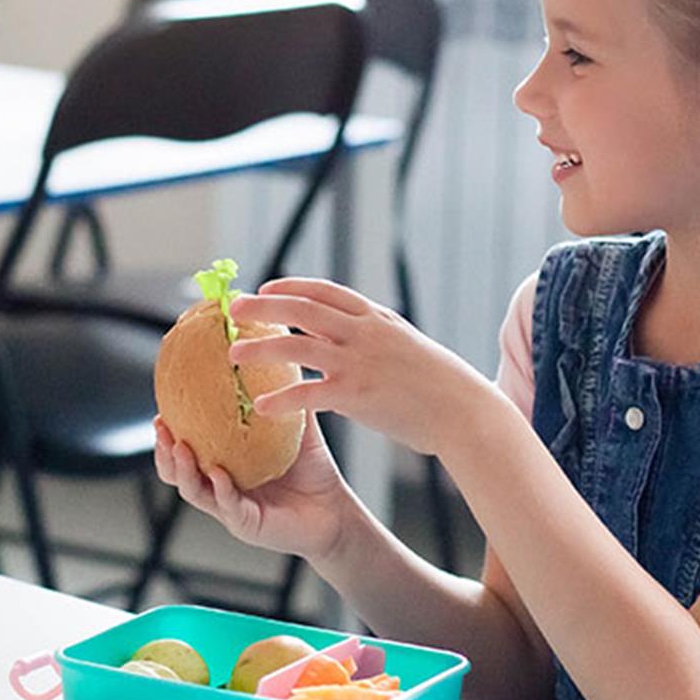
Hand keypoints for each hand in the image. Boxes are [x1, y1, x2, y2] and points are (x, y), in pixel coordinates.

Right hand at [153, 413, 351, 561]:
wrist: (335, 509)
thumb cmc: (313, 471)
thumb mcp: (296, 429)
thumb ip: (285, 399)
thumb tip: (283, 358)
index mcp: (225, 463)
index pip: (187, 448)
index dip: (169, 432)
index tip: (161, 409)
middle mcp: (220, 486)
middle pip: (176, 471)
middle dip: (163, 451)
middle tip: (160, 427)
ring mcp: (231, 507)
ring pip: (194, 491)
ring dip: (183, 470)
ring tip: (180, 448)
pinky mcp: (248, 524)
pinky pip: (227, 506)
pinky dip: (220, 490)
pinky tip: (219, 474)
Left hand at [228, 278, 498, 458]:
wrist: (466, 412)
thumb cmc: (436, 383)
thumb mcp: (403, 343)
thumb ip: (371, 334)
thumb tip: (342, 330)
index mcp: (375, 317)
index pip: (324, 290)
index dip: (291, 287)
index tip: (265, 287)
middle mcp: (364, 333)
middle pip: (302, 310)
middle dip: (264, 307)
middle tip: (234, 309)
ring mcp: (359, 362)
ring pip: (297, 346)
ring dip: (261, 349)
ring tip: (233, 355)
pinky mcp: (358, 394)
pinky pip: (309, 394)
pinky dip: (282, 399)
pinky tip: (261, 407)